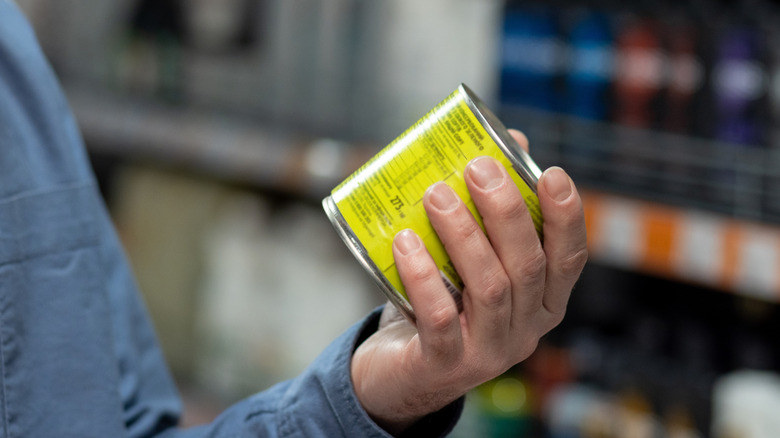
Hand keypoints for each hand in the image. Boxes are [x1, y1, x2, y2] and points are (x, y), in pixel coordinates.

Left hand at [350, 130, 587, 434]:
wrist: (399, 372)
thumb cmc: (441, 302)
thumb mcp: (467, 260)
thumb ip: (490, 207)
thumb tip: (505, 140)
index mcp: (542, 301)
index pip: (569, 259)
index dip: (566, 216)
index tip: (551, 173)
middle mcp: (526, 329)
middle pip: (528, 266)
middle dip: (506, 212)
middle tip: (478, 169)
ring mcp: (490, 351)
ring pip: (490, 288)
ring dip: (464, 235)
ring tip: (436, 195)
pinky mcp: (447, 365)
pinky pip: (440, 317)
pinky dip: (424, 276)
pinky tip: (406, 241)